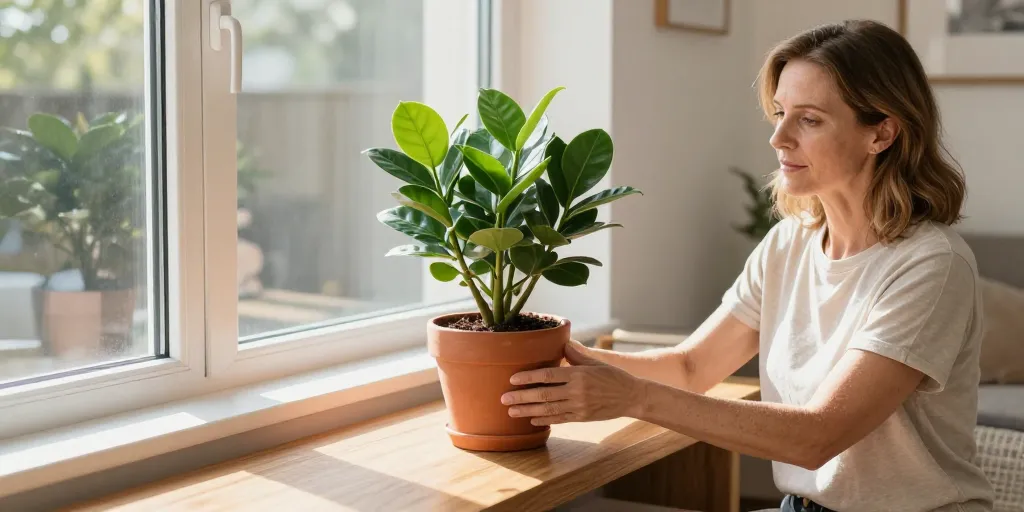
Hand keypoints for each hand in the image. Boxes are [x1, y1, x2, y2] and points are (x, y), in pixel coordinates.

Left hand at [501, 340, 647, 425]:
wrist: (631, 396)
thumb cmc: (612, 376)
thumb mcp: (595, 362)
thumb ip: (576, 355)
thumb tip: (562, 342)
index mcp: (578, 374)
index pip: (548, 376)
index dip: (528, 378)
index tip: (513, 379)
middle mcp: (577, 391)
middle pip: (544, 395)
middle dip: (521, 397)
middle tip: (504, 398)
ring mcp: (579, 406)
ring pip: (549, 409)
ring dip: (528, 411)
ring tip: (512, 412)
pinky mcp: (582, 417)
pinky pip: (560, 419)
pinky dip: (545, 420)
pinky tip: (532, 420)